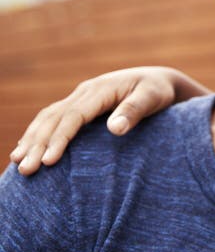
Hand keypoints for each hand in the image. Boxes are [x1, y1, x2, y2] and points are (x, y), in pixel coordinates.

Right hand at [9, 67, 209, 174]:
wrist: (160, 80)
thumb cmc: (158, 91)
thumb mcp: (153, 98)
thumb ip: (135, 111)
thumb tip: (116, 129)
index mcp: (100, 90)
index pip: (73, 116)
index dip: (59, 138)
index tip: (49, 162)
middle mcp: (85, 92)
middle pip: (54, 118)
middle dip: (37, 143)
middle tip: (25, 171)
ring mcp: (81, 97)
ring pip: (48, 117)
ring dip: (32, 139)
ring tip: (18, 163)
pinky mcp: (81, 105)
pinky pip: (53, 118)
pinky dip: (38, 133)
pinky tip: (27, 149)